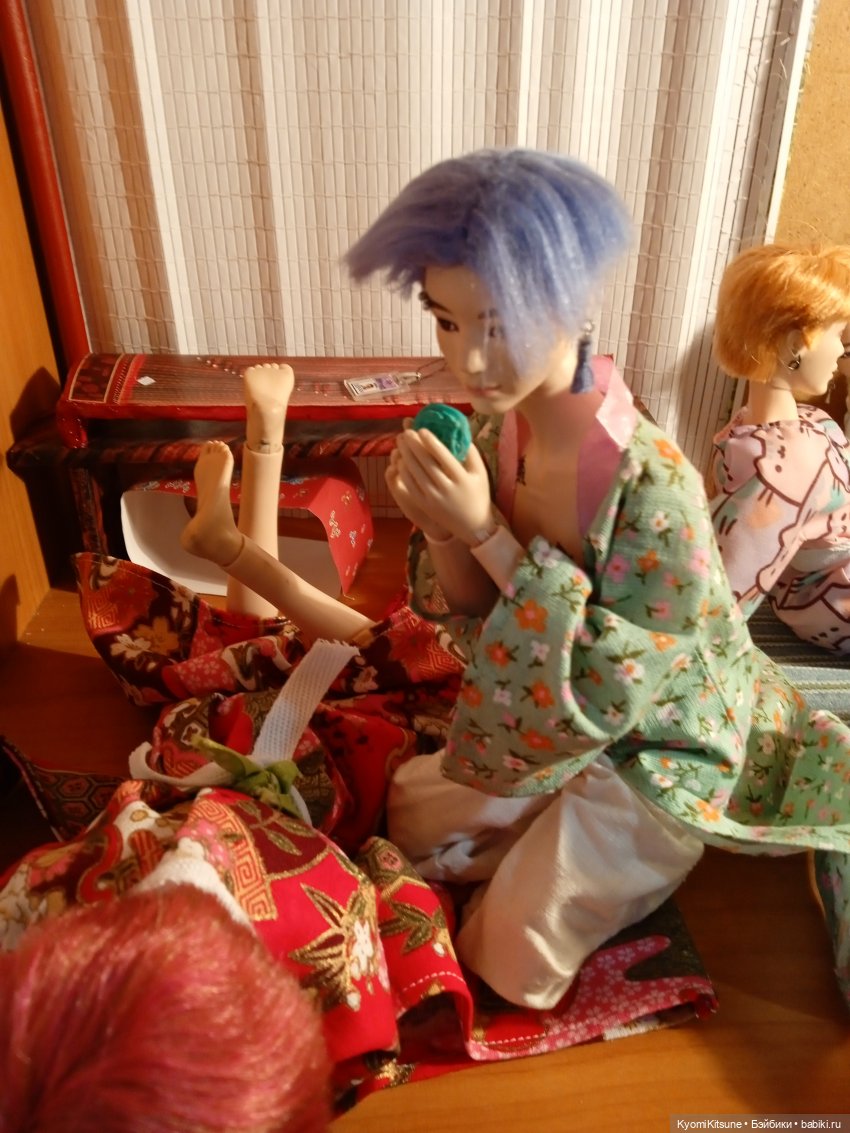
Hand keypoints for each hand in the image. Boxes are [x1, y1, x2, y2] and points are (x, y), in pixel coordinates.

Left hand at [385, 424, 494, 543]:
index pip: (444, 457)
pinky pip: (411, 486)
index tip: (422, 429)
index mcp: (462, 479)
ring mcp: (434, 498)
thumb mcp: (480, 473)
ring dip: (406, 456)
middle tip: (405, 432)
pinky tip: (400, 461)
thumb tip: (458, 431)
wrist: (472, 525)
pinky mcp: (425, 505)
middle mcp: (447, 489)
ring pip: (416, 473)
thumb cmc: (478, 494)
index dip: (431, 442)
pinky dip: (404, 472)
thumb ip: (471, 452)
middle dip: (414, 446)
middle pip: (426, 463)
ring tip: (400, 442)